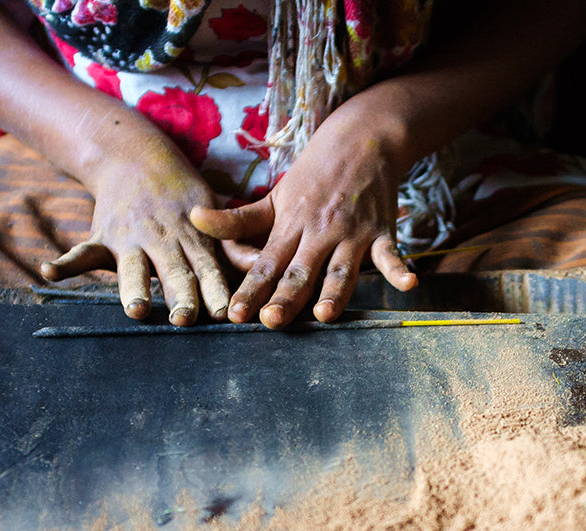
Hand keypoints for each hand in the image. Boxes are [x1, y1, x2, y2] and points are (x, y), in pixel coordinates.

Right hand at [41, 132, 228, 325]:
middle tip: (186, 319)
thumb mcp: (212, 213)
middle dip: (180, 296)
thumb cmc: (183, 197)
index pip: (207, 267)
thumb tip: (260, 265)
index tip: (224, 313)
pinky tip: (49, 272)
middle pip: (174, 272)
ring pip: (132, 269)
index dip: (215, 290)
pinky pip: (82, 252)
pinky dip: (65, 263)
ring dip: (134, 289)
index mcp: (191, 236)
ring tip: (136, 310)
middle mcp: (162, 239)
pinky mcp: (103, 238)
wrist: (136, 157)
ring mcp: (130, 239)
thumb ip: (232, 243)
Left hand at [190, 100, 417, 328]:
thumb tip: (193, 218)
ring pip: (341, 269)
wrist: (363, 137)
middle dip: (285, 297)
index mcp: (290, 227)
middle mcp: (319, 233)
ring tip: (325, 314)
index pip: (266, 264)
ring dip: (335, 291)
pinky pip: (391, 253)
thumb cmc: (313, 175)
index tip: (235, 314)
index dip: (250, 289)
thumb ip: (236, 219)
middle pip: (300, 271)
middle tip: (270, 321)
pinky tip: (409, 285)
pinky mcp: (381, 232)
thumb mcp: (273, 196)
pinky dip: (399, 268)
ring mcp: (352, 234)